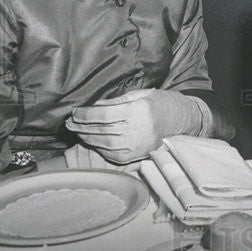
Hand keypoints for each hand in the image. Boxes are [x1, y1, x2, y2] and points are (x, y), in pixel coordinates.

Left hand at [65, 88, 203, 162]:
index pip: (103, 114)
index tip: (75, 111)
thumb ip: (117, 101)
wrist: (181, 120)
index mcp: (138, 111)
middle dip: (81, 127)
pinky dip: (99, 148)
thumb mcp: (140, 95)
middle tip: (69, 123)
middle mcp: (137, 130)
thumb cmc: (160, 103)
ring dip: (87, 138)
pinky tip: (91, 141)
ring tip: (77, 131)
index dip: (85, 114)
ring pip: (103, 144)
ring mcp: (137, 145)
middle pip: (100, 130)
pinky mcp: (136, 156)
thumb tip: (94, 106)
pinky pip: (111, 154)